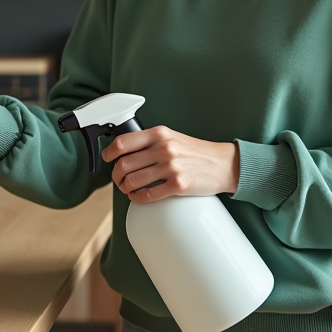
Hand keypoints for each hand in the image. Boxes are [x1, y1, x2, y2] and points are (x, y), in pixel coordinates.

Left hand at [101, 126, 239, 202]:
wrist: (223, 164)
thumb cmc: (197, 152)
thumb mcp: (172, 137)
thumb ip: (150, 142)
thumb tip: (124, 152)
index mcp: (160, 134)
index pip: (123, 142)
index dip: (109, 153)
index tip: (108, 159)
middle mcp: (164, 148)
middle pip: (124, 164)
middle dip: (116, 175)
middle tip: (118, 179)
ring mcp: (171, 167)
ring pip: (133, 181)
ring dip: (125, 188)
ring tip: (128, 189)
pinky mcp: (178, 185)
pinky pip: (148, 194)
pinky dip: (137, 198)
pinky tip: (137, 196)